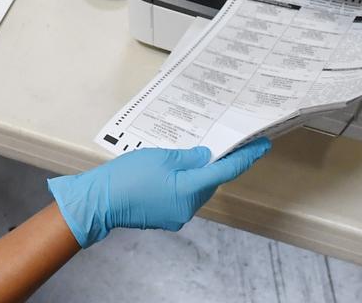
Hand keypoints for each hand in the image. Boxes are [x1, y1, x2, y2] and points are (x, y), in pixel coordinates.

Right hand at [47, 138, 270, 247]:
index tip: (262, 145)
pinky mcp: (165, 217)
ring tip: (188, 155)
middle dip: (216, 164)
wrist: (99, 201)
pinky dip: (182, 183)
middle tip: (220, 143)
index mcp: (189, 190)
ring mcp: (176, 215)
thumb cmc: (127, 176)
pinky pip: (182, 197)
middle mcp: (188, 207)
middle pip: (211, 182)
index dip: (246, 157)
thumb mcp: (160, 157)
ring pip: (196, 190)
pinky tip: (172, 171)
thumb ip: (188, 157)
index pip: (225, 171)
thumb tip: (206, 157)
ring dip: (197, 174)